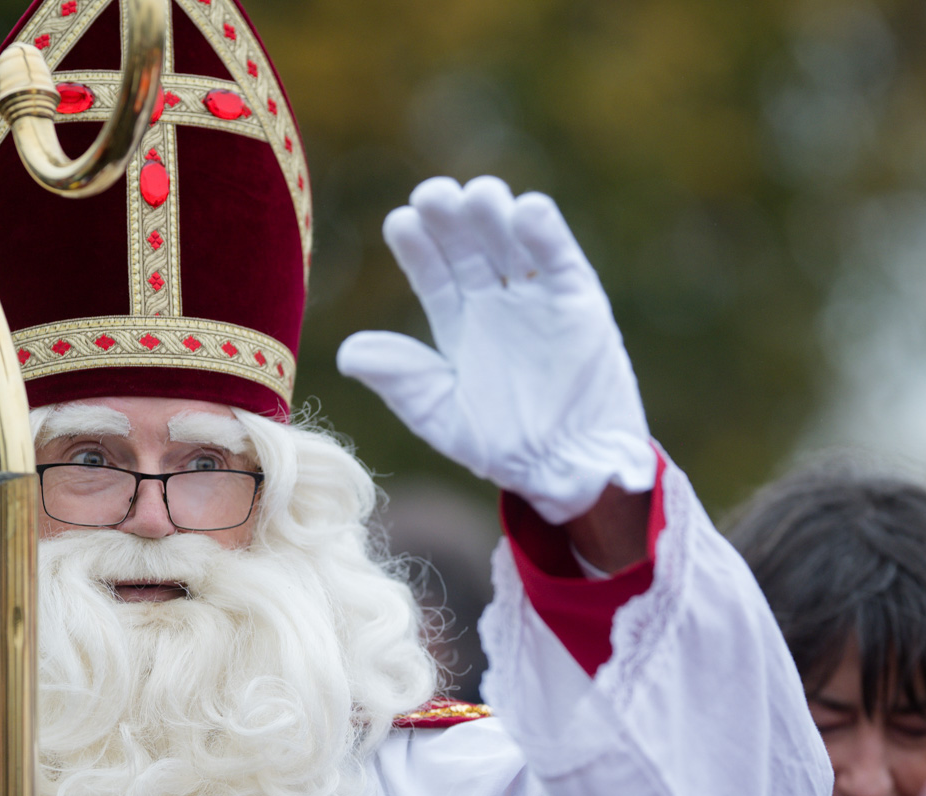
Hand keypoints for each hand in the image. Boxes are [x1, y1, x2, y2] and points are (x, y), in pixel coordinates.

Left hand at [338, 175, 655, 525]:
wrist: (567, 469)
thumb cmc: (502, 448)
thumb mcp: (441, 417)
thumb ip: (401, 381)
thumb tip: (347, 354)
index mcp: (457, 321)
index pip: (431, 269)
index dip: (417, 245)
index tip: (401, 223)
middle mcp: (494, 300)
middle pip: (467, 242)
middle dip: (450, 216)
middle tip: (434, 197)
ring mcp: (536, 295)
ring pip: (511, 237)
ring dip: (494, 211)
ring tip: (478, 199)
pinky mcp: (578, 298)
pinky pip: (559, 255)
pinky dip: (545, 230)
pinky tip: (526, 212)